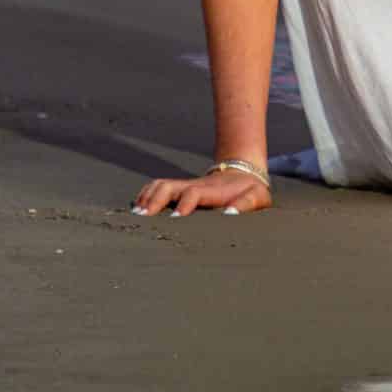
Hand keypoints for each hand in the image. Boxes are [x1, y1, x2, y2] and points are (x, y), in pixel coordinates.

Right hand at [131, 166, 272, 217]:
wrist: (243, 172)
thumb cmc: (250, 190)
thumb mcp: (256, 197)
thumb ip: (245, 204)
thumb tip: (229, 214)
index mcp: (212, 190)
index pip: (193, 193)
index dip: (184, 203)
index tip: (175, 217)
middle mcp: (194, 186)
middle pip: (168, 186)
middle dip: (154, 200)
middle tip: (142, 218)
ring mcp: (184, 186)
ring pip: (159, 185)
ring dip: (146, 198)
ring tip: (135, 216)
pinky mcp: (179, 189)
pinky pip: (157, 188)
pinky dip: (145, 195)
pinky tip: (137, 209)